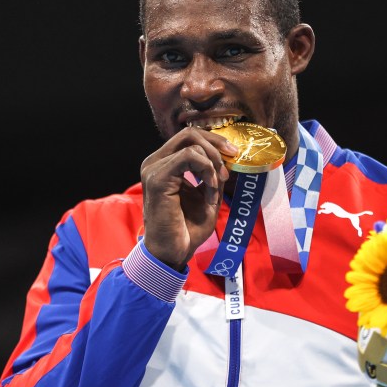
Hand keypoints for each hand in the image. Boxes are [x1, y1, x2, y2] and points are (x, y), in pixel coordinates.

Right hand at [140, 127, 236, 270]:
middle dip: (216, 144)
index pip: (189, 137)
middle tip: (231, 161)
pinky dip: (206, 171)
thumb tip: (227, 155)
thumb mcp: (207, 195)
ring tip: (215, 188)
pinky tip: (209, 191)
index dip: (214, 141)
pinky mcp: (157, 178)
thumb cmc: (187, 229)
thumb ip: (212, 174)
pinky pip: (189, 158)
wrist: (173, 253)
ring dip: (212, 164)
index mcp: (164, 164)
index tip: (232, 156)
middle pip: (189, 133)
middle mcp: (155, 162)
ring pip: (191, 144)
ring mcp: (153, 169)